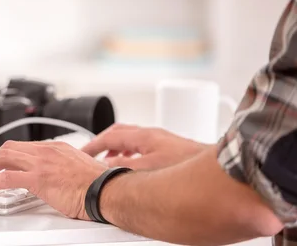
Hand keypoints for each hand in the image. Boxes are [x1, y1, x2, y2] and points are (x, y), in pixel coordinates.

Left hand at [0, 140, 106, 219]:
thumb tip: (62, 178)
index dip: (10, 155)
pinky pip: (5, 178)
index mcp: (57, 148)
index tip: (4, 164)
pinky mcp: (37, 178)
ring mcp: (40, 163)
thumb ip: (66, 169)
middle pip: (10, 148)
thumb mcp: (80, 168)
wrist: (107, 190)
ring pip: (3, 158)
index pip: (25, 146)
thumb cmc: (100, 184)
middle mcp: (46, 151)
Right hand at [81, 124, 208, 169]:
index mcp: (144, 136)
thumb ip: (123, 167)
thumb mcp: (148, 169)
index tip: (81, 153)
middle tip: (91, 154)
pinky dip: (131, 155)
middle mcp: (153, 135)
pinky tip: (135, 167)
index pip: (110, 136)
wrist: (223, 169)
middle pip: (120, 133)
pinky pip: (143, 148)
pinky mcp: (172, 150)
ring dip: (117, 150)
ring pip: (132, 141)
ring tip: (109, 162)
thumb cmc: (189, 166)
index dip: (93, 145)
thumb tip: (105, 167)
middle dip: (103, 143)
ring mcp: (163, 142)